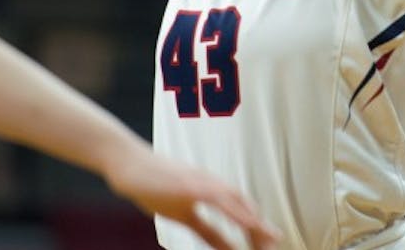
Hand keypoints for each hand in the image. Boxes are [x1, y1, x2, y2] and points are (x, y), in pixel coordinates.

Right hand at [107, 145, 278, 249]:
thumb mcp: (180, 213)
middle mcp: (210, 183)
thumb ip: (203, 228)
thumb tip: (221, 245)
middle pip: (243, 205)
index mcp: (209, 189)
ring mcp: (200, 182)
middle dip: (260, 226)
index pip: (238, 209)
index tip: (269, 241)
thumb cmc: (151, 185)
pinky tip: (246, 223)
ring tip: (268, 238)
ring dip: (254, 221)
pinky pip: (218, 200)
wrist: (127, 162)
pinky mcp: (189, 184)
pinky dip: (235, 212)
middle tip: (276, 242)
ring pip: (235, 202)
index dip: (255, 226)